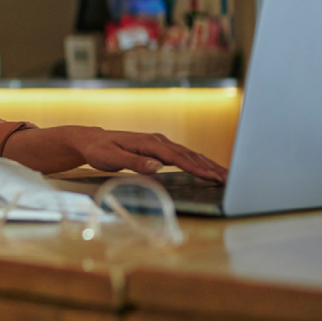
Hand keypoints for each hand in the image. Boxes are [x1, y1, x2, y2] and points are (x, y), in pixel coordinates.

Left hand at [76, 129, 227, 182]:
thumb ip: (134, 163)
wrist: (92, 141)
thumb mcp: (112, 158)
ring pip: (189, 154)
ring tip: (226, 176)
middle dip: (210, 167)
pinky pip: (183, 155)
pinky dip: (199, 162)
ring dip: (208, 164)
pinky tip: (208, 170)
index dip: (195, 167)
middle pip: (189, 154)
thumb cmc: (100, 151)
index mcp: (148, 143)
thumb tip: (157, 166)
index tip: (211, 177)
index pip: (177, 157)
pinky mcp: (159, 148)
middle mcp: (158, 141)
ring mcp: (160, 143)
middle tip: (229, 180)